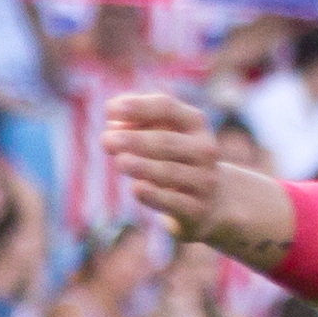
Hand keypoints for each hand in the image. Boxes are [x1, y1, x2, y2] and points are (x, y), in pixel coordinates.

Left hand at [105, 90, 232, 242]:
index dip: (138, 107)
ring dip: (142, 166)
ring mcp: (203, 180)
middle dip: (135, 140)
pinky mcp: (197, 209)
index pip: (166, 107)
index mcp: (194, 122)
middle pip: (167, 142)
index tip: (109, 110)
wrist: (211, 200)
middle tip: (106, 140)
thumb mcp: (163, 135)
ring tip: (119, 161)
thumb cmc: (176, 159)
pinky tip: (136, 188)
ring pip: (170, 172)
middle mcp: (204, 149)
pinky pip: (173, 202)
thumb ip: (138, 125)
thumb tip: (113, 127)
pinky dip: (154, 195)